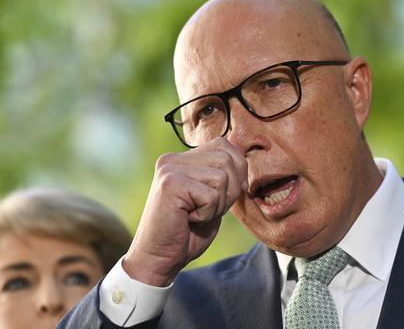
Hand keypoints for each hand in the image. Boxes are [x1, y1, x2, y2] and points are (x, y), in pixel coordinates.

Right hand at [123, 138, 247, 285]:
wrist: (159, 258)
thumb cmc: (187, 232)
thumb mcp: (212, 198)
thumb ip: (223, 174)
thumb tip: (244, 154)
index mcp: (181, 158)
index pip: (224, 145)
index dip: (236, 172)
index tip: (221, 196)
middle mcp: (172, 159)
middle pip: (227, 159)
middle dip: (230, 191)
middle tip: (207, 209)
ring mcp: (170, 169)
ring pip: (222, 177)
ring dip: (218, 204)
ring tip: (196, 214)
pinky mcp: (171, 184)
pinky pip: (212, 195)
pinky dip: (208, 214)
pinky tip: (188, 219)